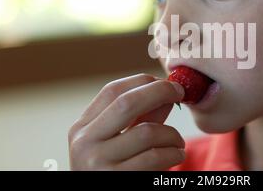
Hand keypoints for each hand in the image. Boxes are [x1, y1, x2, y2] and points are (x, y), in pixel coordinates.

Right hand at [68, 73, 185, 169]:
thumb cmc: (115, 171)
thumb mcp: (118, 142)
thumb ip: (140, 117)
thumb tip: (167, 91)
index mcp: (82, 128)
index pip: (112, 91)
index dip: (142, 81)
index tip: (165, 81)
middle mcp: (84, 143)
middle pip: (127, 103)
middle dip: (159, 92)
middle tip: (180, 92)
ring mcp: (98, 164)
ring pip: (147, 132)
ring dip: (172, 134)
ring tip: (178, 142)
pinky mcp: (118, 181)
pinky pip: (155, 158)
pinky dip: (174, 153)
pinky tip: (176, 155)